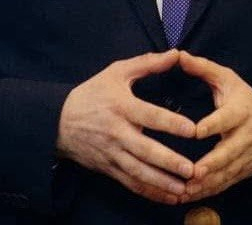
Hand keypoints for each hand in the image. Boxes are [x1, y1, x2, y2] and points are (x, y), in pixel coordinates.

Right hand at [56, 50, 196, 203]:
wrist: (59, 121)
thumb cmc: (93, 93)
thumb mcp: (116, 72)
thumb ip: (147, 63)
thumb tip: (176, 54)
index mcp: (121, 106)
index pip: (149, 115)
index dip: (171, 123)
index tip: (192, 130)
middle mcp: (117, 132)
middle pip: (145, 150)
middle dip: (169, 161)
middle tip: (192, 169)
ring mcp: (113, 153)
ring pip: (139, 172)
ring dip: (162, 182)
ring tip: (184, 189)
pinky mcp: (109, 168)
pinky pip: (131, 183)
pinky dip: (150, 192)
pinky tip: (169, 197)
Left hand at [177, 51, 251, 201]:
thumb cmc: (243, 99)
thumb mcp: (227, 79)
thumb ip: (203, 68)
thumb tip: (180, 55)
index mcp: (239, 111)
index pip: (226, 119)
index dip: (212, 125)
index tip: (195, 131)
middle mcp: (244, 136)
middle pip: (228, 152)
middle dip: (211, 164)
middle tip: (193, 172)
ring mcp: (245, 157)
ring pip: (227, 172)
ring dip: (207, 183)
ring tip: (186, 189)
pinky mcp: (243, 171)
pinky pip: (226, 184)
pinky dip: (209, 191)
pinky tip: (191, 195)